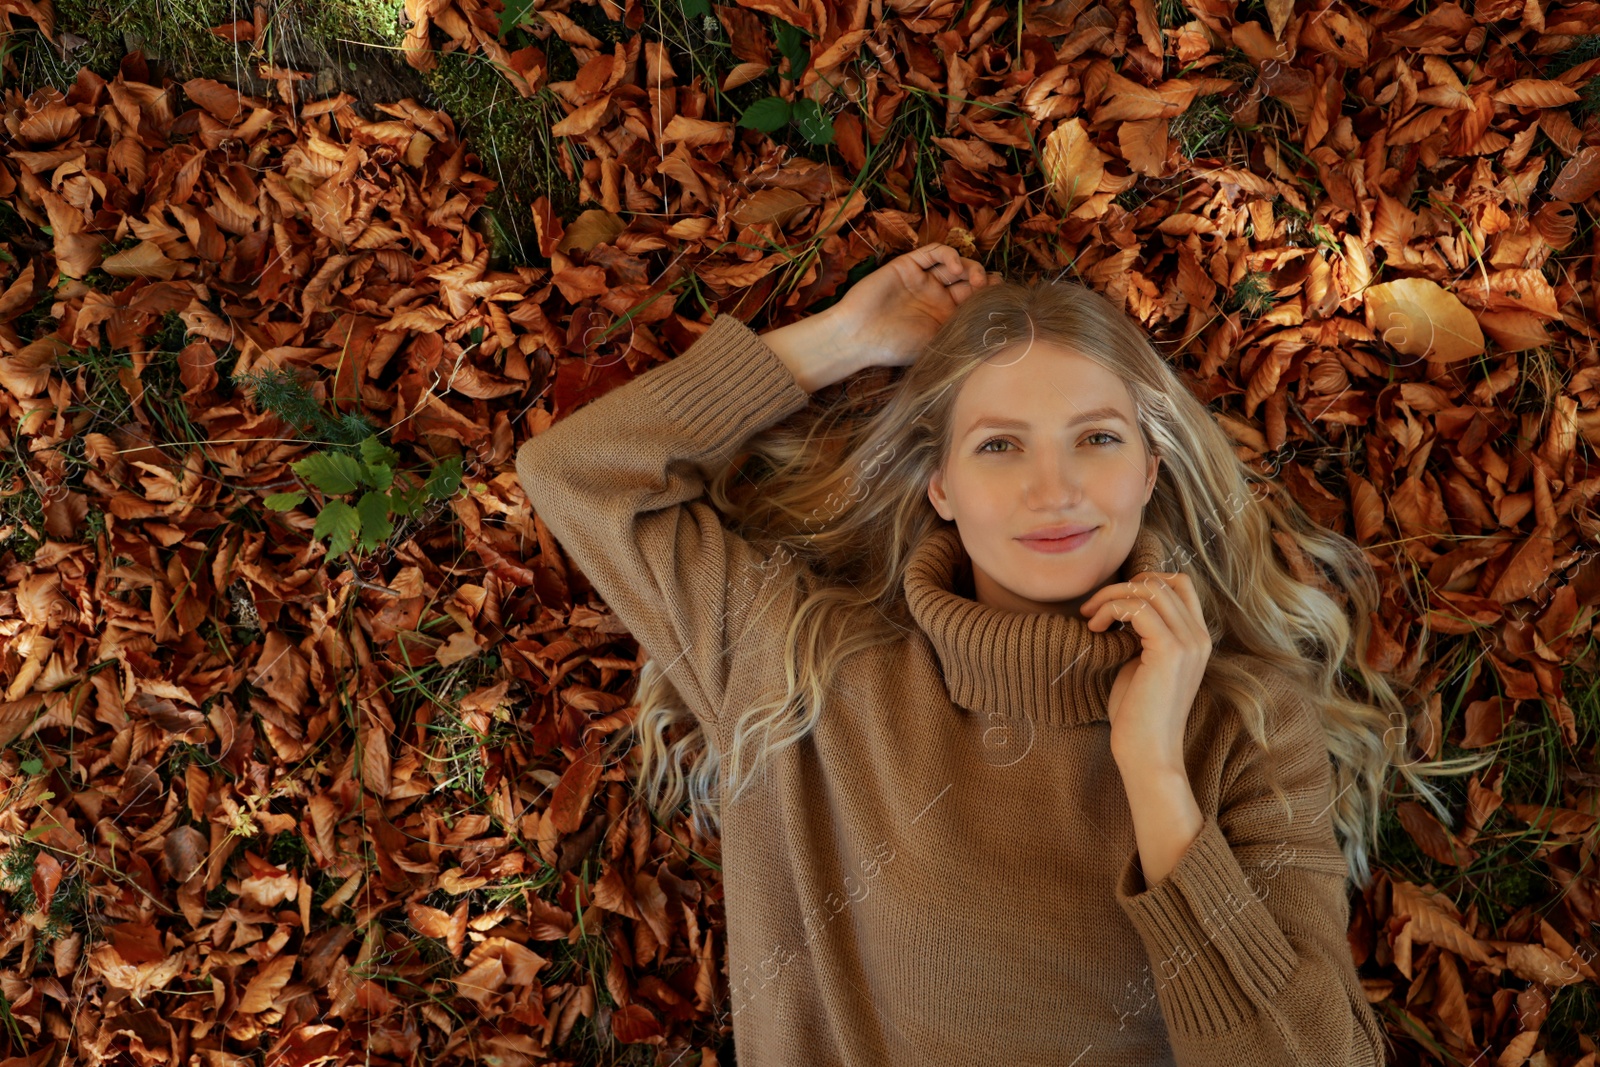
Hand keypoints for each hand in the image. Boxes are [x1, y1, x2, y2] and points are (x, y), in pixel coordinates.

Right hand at [821, 243, 999, 368]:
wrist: (859, 336)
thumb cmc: (896, 347)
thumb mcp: (938, 344)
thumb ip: (963, 331)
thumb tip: (997, 328)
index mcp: (945, 318)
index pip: (975, 301)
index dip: (990, 297)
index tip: (1002, 300)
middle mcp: (936, 298)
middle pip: (969, 280)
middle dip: (984, 281)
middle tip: (990, 287)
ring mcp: (922, 280)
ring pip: (955, 264)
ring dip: (971, 267)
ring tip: (974, 279)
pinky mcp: (908, 265)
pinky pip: (934, 252)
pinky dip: (950, 255)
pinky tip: (955, 268)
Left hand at [1078, 570, 1212, 773]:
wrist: (1147, 752)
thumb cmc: (1138, 713)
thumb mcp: (1143, 663)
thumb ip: (1142, 634)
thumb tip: (1122, 607)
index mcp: (1198, 639)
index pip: (1180, 584)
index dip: (1144, 582)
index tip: (1113, 602)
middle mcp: (1200, 637)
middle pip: (1161, 582)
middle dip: (1120, 587)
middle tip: (1093, 608)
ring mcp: (1189, 643)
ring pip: (1148, 590)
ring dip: (1110, 597)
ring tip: (1091, 618)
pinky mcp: (1170, 651)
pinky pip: (1136, 608)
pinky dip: (1110, 609)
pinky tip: (1095, 628)